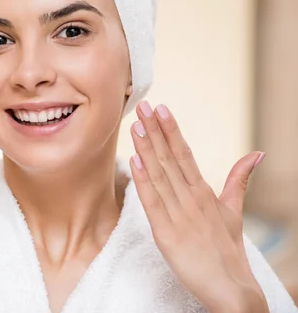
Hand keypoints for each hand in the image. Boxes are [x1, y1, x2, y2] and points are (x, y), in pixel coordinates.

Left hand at [128, 101, 268, 312]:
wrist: (231, 289)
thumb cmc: (227, 249)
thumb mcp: (233, 211)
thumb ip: (238, 180)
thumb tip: (257, 153)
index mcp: (204, 192)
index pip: (185, 153)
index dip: (171, 130)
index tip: (160, 108)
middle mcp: (191, 199)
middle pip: (170, 158)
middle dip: (155, 131)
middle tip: (144, 105)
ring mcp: (179, 215)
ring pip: (159, 175)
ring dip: (147, 148)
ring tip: (136, 124)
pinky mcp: (166, 234)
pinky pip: (152, 202)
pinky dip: (144, 181)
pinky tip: (136, 161)